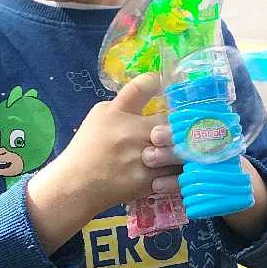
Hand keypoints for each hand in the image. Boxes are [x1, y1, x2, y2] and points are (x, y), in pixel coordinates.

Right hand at [48, 71, 182, 214]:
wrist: (76, 185)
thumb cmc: (86, 148)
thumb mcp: (99, 116)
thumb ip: (125, 104)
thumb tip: (151, 93)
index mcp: (117, 112)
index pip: (142, 86)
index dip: (157, 81)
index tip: (162, 83)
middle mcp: (132, 132)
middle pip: (173, 120)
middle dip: (184, 121)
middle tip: (189, 124)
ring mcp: (142, 157)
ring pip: (180, 148)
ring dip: (188, 147)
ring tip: (190, 147)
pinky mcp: (148, 181)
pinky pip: (177, 173)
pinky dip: (183, 169)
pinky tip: (184, 166)